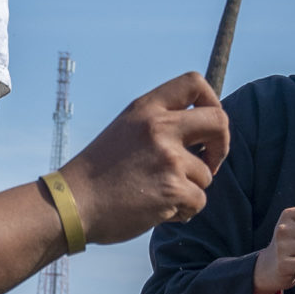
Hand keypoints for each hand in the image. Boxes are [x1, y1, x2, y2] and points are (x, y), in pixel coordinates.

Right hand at [63, 73, 228, 241]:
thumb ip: (159, 124)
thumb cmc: (100, 172)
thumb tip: (203, 133)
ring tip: (159, 194)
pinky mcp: (173, 189)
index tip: (206, 126)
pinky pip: (199, 200)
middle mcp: (159, 127)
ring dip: (190, 188)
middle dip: (222, 145)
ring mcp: (168, 158)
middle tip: (210, 162)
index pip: (195, 83)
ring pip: (206, 174)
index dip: (212, 101)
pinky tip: (159, 210)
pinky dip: (184, 211)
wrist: (72, 203)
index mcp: (146, 108)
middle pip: (219, 121)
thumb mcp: (126, 131)